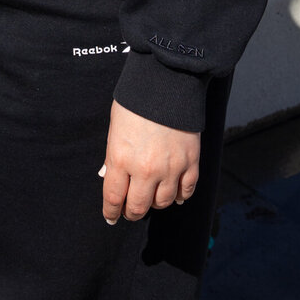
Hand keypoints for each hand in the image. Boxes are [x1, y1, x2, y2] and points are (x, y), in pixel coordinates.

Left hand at [101, 100, 199, 223]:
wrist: (167, 82)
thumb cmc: (136, 101)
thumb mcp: (115, 126)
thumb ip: (112, 154)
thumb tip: (109, 175)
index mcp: (121, 158)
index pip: (114, 197)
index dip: (111, 211)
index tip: (111, 217)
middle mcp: (145, 169)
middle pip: (138, 206)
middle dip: (131, 212)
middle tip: (129, 211)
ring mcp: (170, 168)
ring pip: (163, 202)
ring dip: (155, 204)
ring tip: (151, 198)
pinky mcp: (190, 162)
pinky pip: (186, 191)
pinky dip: (180, 196)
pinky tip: (175, 196)